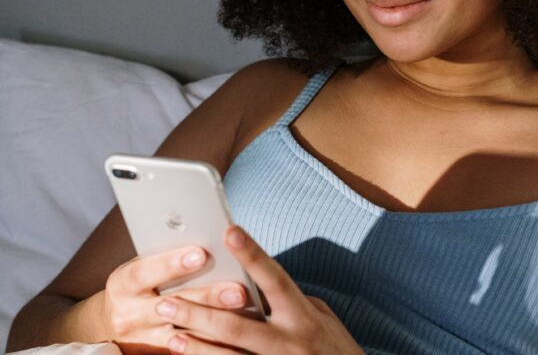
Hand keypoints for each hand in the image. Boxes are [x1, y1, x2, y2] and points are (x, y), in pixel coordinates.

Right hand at [102, 244, 252, 354]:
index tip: (201, 254)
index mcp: (123, 284)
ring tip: (244, 311)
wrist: (110, 323)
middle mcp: (129, 314)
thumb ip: (165, 257)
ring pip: (184, 334)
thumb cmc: (138, 282)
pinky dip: (211, 341)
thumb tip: (206, 238)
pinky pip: (187, 350)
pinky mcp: (156, 353)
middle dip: (207, 297)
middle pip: (172, 306)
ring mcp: (142, 339)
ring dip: (216, 322)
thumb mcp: (141, 265)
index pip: (146, 272)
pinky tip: (235, 334)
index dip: (172, 263)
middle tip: (237, 289)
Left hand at [154, 224, 363, 353]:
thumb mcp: (320, 316)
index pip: (274, 277)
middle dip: (197, 312)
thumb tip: (258, 286)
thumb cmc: (335, 347)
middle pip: (235, 324)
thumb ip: (289, 301)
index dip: (252, 254)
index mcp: (302, 314)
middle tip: (166, 301)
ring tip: (167, 333)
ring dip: (194, 345)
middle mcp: (288, 341)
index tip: (229, 231)